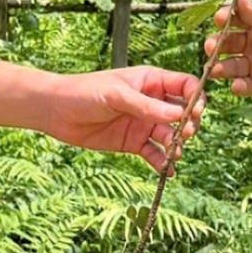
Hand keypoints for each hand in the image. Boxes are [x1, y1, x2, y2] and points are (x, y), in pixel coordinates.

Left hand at [42, 67, 201, 171]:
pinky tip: (167, 170)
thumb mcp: (116, 95)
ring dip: (176, 145)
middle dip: (188, 124)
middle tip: (183, 134)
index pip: (184, 86)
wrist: (56, 112)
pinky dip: (162, 162)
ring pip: (170, 136)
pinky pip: (154, 153)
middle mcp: (151, 102)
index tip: (195, 112)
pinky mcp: (133, 143)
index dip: (195, 98)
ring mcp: (143, 124)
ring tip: (173, 154)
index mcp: (151, 81)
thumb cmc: (84, 92)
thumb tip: (178, 115)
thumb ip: (146, 106)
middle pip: (183, 113)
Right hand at [206, 0, 251, 101]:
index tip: (220, 18)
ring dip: (221, 68)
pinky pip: (244, 86)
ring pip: (230, 67)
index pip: (233, 20)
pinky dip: (238, 86)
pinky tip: (237, 85)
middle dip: (216, 46)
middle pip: (226, 45)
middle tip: (211, 47)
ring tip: (216, 70)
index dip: (224, 19)